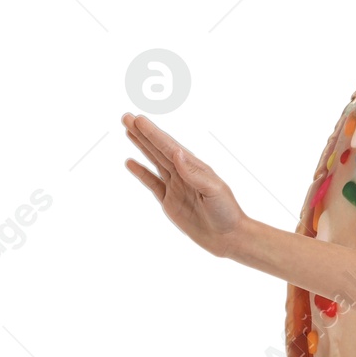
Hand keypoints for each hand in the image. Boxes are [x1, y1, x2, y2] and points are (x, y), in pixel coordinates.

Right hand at [122, 112, 249, 256]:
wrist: (228, 238)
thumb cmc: (227, 212)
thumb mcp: (214, 191)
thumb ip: (194, 173)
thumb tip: (177, 153)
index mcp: (196, 168)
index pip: (170, 147)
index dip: (154, 134)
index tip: (139, 120)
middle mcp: (184, 173)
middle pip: (159, 150)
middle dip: (143, 134)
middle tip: (127, 118)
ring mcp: (176, 186)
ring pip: (154, 161)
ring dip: (141, 147)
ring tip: (128, 131)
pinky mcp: (169, 201)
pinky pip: (152, 183)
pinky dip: (141, 172)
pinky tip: (130, 162)